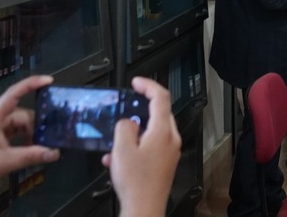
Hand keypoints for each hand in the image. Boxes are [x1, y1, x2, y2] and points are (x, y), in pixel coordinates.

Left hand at [0, 75, 60, 194]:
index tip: (49, 80)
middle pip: (22, 114)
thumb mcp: (5, 162)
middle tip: (49, 141)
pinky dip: (24, 137)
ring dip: (30, 133)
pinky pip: (15, 129)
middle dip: (36, 126)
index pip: (14, 93)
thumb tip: (55, 153)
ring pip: (20, 123)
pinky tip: (30, 147)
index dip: (32, 84)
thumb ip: (31, 156)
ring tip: (39, 147)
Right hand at [103, 77, 180, 216]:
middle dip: (138, 112)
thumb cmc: (137, 183)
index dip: (148, 85)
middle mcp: (171, 139)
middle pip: (158, 113)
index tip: (137, 82)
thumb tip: (128, 121)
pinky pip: (150, 146)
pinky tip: (118, 160)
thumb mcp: (122, 149)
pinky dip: (135, 147)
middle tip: (124, 110)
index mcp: (163, 131)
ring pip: (152, 131)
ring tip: (115, 146)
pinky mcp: (165, 162)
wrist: (144, 208)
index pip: (161, 97)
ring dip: (133, 133)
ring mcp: (170, 151)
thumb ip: (125, 128)